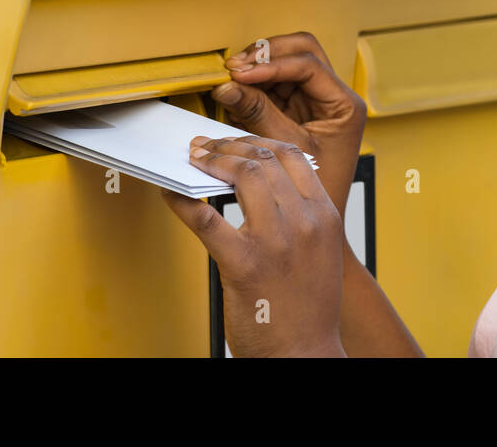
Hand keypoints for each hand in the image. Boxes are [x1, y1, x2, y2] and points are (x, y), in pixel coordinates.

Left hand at [162, 133, 345, 357]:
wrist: (304, 355)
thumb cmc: (309, 310)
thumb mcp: (321, 253)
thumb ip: (302, 217)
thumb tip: (266, 187)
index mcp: (325, 217)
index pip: (294, 156)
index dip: (260, 141)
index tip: (239, 141)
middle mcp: (304, 223)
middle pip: (265, 160)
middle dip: (230, 146)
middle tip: (207, 146)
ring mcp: (275, 242)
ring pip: (243, 176)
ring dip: (212, 161)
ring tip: (195, 159)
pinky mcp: (243, 264)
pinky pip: (206, 219)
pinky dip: (183, 201)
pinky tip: (172, 193)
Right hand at [211, 32, 366, 216]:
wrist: (317, 248)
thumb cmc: (312, 200)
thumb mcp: (285, 151)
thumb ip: (257, 115)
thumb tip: (226, 86)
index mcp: (344, 107)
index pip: (308, 65)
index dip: (271, 64)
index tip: (241, 72)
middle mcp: (333, 99)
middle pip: (300, 52)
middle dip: (265, 54)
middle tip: (234, 66)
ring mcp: (315, 104)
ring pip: (285, 65)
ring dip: (257, 67)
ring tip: (229, 78)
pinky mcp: (297, 114)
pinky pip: (274, 87)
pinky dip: (254, 86)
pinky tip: (234, 93)